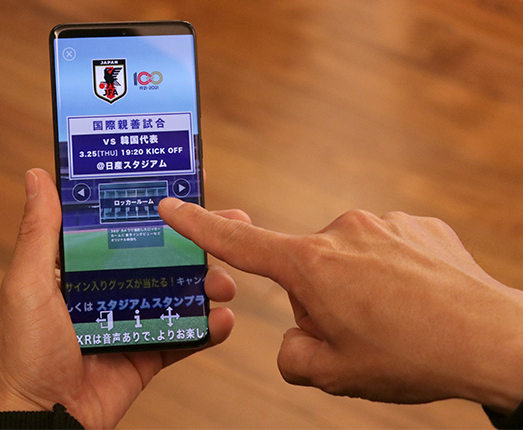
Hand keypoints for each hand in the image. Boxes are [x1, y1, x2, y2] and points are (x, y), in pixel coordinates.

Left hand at [0, 169, 237, 428]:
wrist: (46, 419)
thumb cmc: (25, 352)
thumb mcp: (28, 284)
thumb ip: (40, 232)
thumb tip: (36, 176)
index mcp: (81, 267)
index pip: (125, 226)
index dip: (157, 208)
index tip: (187, 190)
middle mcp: (110, 288)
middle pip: (162, 255)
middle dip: (198, 241)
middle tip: (233, 224)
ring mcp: (132, 320)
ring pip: (180, 292)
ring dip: (208, 283)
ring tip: (225, 283)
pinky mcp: (148, 353)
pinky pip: (185, 335)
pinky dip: (208, 328)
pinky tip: (223, 319)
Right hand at [159, 199, 522, 413]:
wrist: (494, 340)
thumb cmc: (410, 357)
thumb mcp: (333, 374)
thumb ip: (292, 355)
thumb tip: (295, 337)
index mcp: (311, 266)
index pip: (240, 244)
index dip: (199, 227)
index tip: (171, 206)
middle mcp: (341, 232)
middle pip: (305, 269)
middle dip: (319, 299)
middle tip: (358, 332)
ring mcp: (383, 222)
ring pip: (347, 260)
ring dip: (357, 287)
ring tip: (395, 319)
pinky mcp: (417, 224)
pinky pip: (385, 249)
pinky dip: (391, 274)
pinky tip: (416, 300)